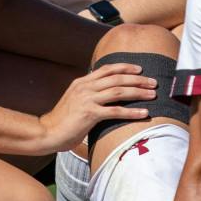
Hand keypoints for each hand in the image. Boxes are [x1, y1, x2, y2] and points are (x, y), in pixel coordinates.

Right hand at [36, 62, 154, 154]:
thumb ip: (88, 95)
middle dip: (137, 79)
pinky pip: (115, 111)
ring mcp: (87, 100)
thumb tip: (104, 95)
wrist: (46, 132)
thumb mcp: (75, 101)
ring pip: (118, 91)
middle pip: (116, 78)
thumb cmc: (62, 121)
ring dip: (138, 92)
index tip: (139, 68)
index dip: (124, 67)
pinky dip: (132, 111)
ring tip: (152, 94)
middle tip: (153, 82)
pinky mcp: (89, 114)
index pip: (107, 69)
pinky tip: (144, 113)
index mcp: (82, 82)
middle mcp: (85, 87)